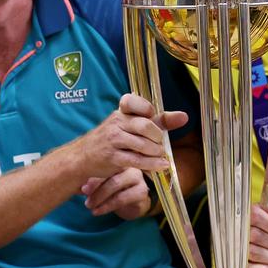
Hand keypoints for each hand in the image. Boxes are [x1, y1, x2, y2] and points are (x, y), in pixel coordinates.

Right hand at [71, 94, 185, 180]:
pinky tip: (161, 166)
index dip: (146, 109)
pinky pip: (137, 160)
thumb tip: (184, 116)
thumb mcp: (131, 126)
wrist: (82, 157)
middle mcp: (116, 123)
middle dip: (157, 136)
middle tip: (160, 143)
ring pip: (142, 144)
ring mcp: (113, 140)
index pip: (132, 101)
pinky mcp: (113, 158)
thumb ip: (158, 121)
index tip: (151, 116)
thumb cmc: (111, 140)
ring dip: (156, 152)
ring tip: (161, 156)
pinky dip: (152, 164)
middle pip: (144, 125)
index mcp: (120, 112)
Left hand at [82, 168, 152, 219]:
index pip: (104, 165)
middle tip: (86, 202)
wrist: (132, 202)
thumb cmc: (113, 189)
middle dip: (96, 189)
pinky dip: (108, 206)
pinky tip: (99, 211)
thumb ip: (93, 180)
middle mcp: (130, 165)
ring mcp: (138, 177)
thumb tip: (83, 188)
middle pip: (110, 174)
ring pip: (116, 184)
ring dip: (100, 198)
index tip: (82, 189)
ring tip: (90, 207)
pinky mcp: (142, 191)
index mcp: (119, 159)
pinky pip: (123, 198)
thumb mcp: (102, 182)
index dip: (92, 177)